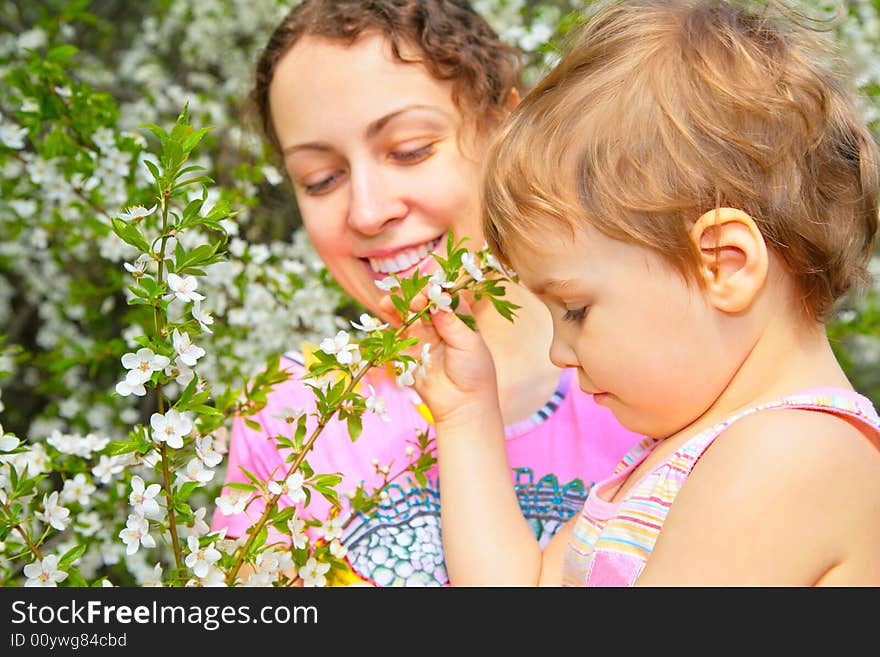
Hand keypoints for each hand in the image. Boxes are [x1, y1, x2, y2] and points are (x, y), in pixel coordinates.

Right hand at [380, 292, 498, 426]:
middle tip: (414, 301)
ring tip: (388, 301)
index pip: (445, 296)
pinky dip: (389, 321)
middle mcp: (439, 325)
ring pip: (407, 314)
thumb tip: (436, 299)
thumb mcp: (468, 343)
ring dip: (398, 305)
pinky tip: (384, 312)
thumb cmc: (475, 373)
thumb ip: (451, 321)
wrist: (462, 405)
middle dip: (416, 297)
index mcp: (459, 319)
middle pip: (423, 302)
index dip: (437, 290)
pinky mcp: (407, 351)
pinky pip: (395, 333)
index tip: (431, 290)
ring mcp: (422, 337)